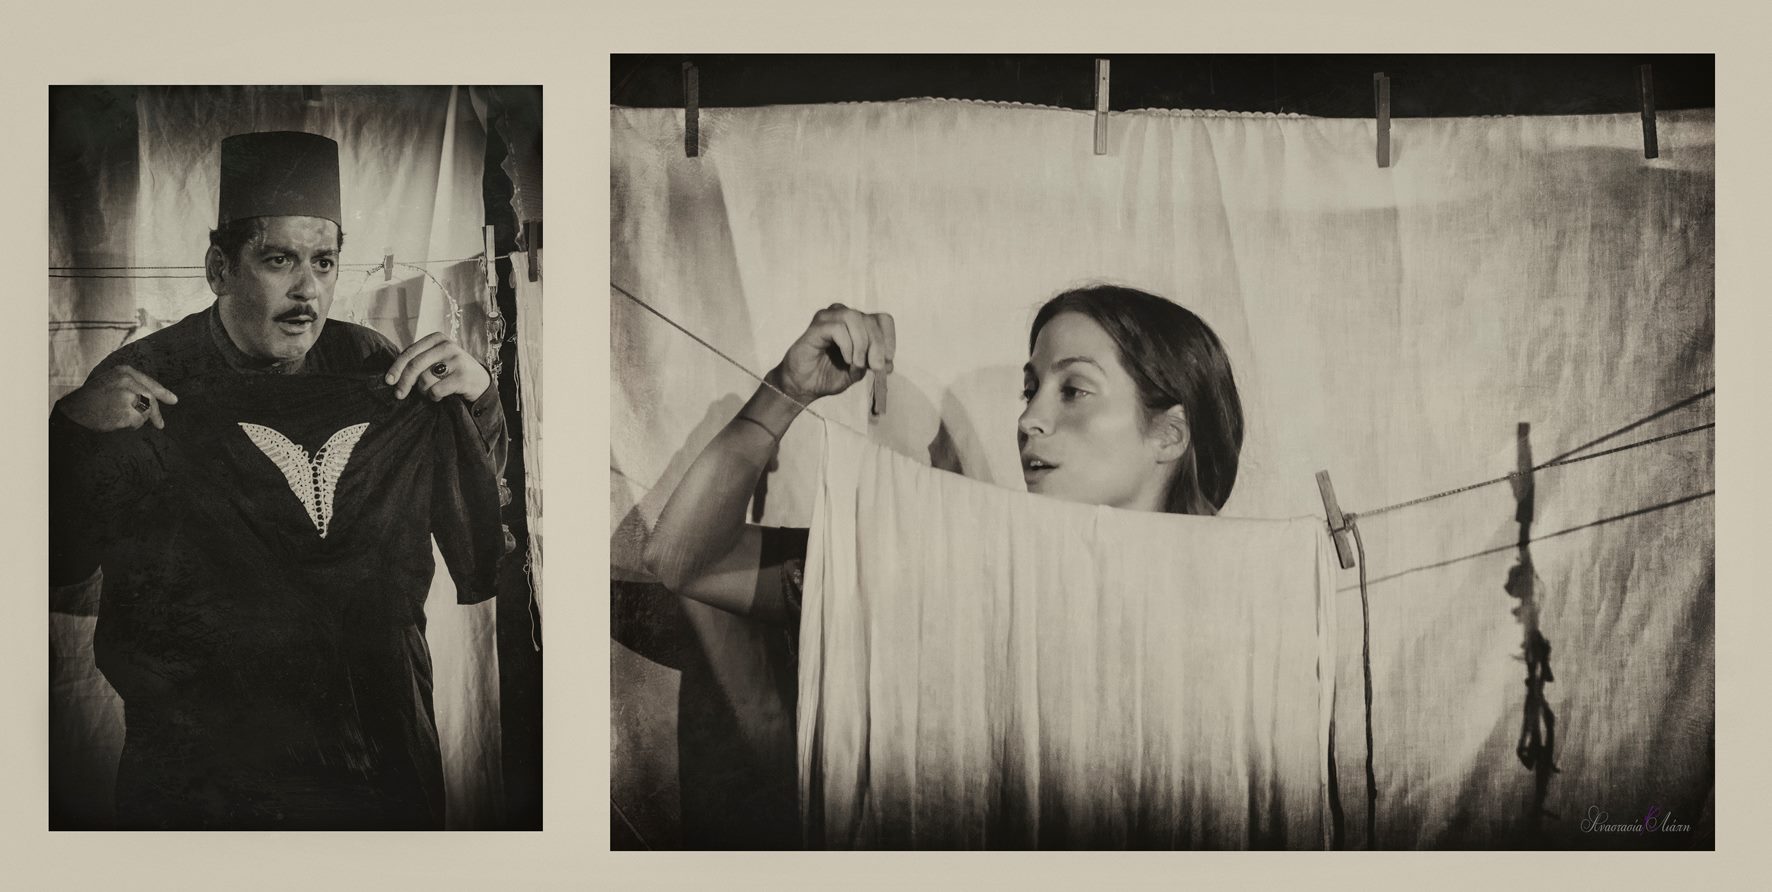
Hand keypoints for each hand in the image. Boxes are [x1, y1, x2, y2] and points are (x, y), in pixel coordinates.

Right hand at [58, 364, 178, 431]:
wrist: (74, 409)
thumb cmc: (93, 398)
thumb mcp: (111, 383)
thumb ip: (132, 385)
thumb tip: (154, 399)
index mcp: (124, 371)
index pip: (149, 382)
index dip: (162, 392)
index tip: (174, 400)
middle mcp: (128, 381)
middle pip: (151, 398)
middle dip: (156, 413)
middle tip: (160, 424)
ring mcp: (127, 396)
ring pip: (145, 411)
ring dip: (137, 419)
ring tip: (119, 416)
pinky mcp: (125, 412)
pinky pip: (137, 422)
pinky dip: (131, 425)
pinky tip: (117, 421)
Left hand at [384, 332, 492, 401]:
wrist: (480, 382)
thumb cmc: (451, 371)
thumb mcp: (436, 359)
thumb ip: (418, 359)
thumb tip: (391, 375)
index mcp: (437, 338)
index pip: (410, 352)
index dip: (396, 368)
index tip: (389, 381)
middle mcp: (448, 346)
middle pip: (415, 365)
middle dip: (404, 382)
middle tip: (399, 395)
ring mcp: (457, 360)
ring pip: (425, 379)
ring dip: (424, 391)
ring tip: (431, 392)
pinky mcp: (463, 376)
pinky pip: (436, 390)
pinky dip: (435, 397)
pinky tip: (440, 396)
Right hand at [772, 303, 894, 404]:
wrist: (804, 385)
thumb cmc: (829, 374)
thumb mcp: (859, 370)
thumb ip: (874, 363)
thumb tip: (888, 363)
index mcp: (857, 324)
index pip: (882, 319)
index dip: (889, 337)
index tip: (888, 359)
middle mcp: (843, 315)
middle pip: (870, 319)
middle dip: (877, 345)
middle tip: (876, 367)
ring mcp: (829, 317)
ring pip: (855, 318)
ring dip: (861, 343)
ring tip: (858, 364)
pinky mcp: (817, 325)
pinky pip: (838, 328)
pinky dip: (847, 345)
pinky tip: (846, 360)